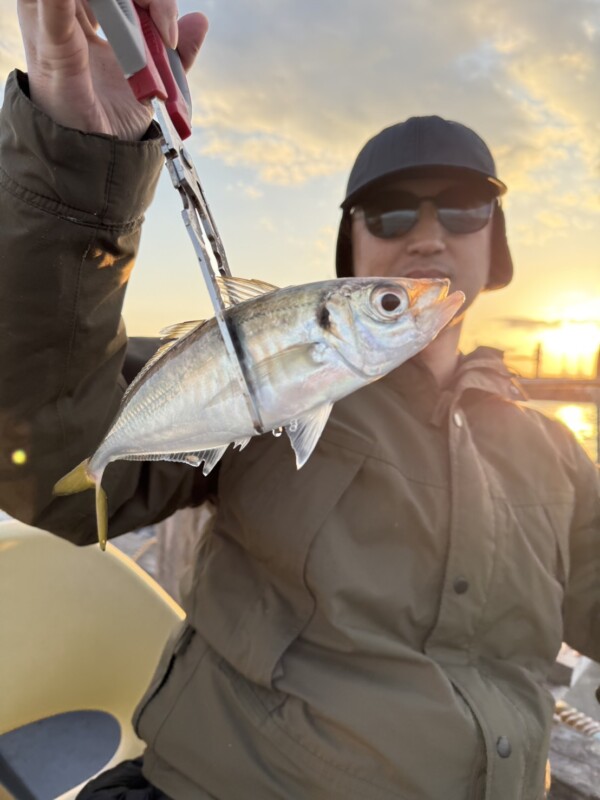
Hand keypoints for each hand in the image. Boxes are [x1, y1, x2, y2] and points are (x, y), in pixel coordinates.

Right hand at [17, 0, 207, 139]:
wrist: (96, 162)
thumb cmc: (113, 126)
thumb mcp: (152, 85)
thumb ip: (175, 54)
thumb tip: (201, 21)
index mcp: (85, 25)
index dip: (150, 0)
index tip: (169, 35)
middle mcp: (64, 20)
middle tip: (162, 28)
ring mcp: (52, 29)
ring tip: (142, 16)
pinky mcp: (50, 50)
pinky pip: (51, 7)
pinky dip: (61, 0)